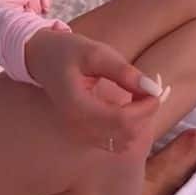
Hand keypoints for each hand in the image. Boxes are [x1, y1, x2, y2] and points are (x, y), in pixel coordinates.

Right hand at [24, 30, 160, 151]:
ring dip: (138, 123)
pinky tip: (129, 106)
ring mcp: (80, 135)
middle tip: (149, 90)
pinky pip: (114, 141)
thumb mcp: (95, 52)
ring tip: (139, 96)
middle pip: (125, 135)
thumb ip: (123, 71)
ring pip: (122, 143)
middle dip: (145, 115)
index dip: (145, 108)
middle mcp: (78, 129)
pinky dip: (128, 128)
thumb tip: (151, 87)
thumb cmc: (66, 51)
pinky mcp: (84, 136)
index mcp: (78, 108)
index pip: (122, 121)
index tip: (155, 90)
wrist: (40, 59)